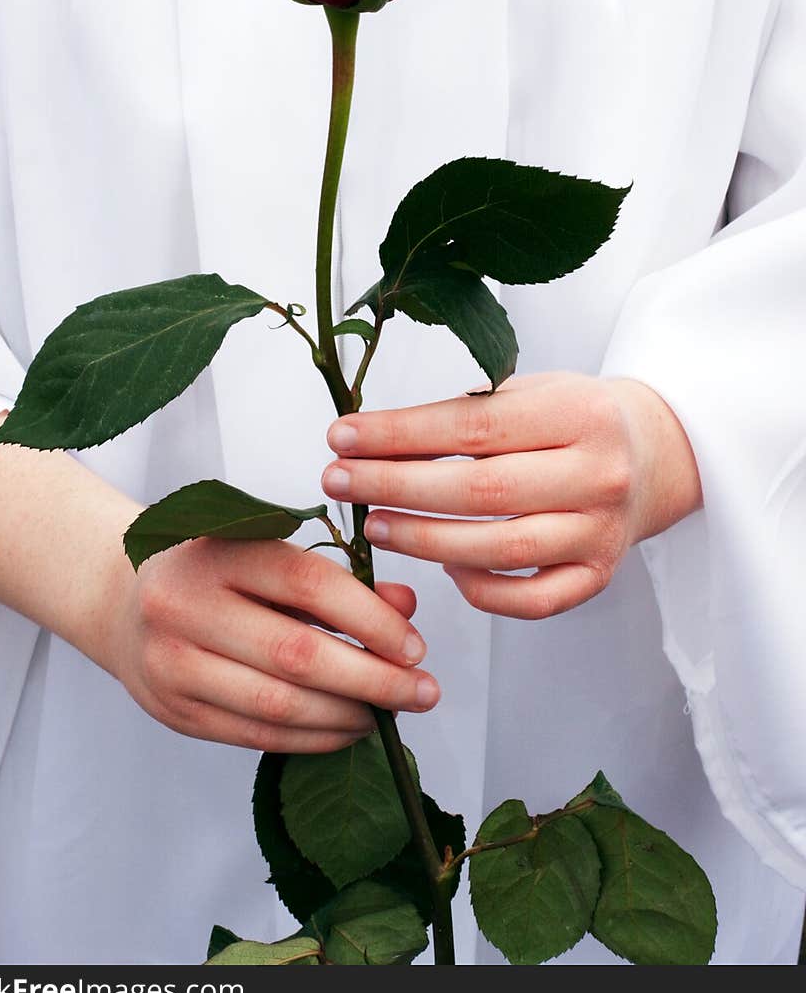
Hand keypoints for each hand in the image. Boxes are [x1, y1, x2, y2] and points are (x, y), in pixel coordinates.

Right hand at [108, 536, 439, 753]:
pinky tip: (348, 730)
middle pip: (298, 655)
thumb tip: (406, 609)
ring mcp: (173, 664)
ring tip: (390, 714)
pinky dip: (314, 739)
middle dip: (373, 679)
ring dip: (348, 716)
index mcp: (218, 551)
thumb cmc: (214, 570)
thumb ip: (340, 579)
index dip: (370, 619)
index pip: (309, 584)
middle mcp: (186, 606)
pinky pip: (257, 736)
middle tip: (423, 691)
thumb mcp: (269, 553)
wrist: (123, 601)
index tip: (415, 646)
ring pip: (279, 705)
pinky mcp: (174, 712)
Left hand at [322, 372, 701, 620]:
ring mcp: (602, 532)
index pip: (472, 428)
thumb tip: (369, 439)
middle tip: (338, 482)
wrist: (653, 453)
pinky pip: (530, 601)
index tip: (342, 436)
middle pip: (481, 491)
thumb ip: (465, 414)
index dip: (399, 434)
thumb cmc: (571, 417)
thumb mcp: (528, 391)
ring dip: (424, 540)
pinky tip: (442, 565)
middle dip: (396, 487)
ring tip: (373, 524)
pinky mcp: (600, 576)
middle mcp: (599, 474)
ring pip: (501, 550)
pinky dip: (479, 589)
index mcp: (579, 413)